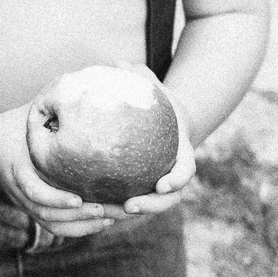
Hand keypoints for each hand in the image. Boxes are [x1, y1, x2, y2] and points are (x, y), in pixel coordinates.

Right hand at [0, 106, 123, 237]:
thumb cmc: (14, 124)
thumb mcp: (30, 112)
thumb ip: (53, 105)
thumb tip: (88, 86)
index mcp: (17, 166)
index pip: (34, 191)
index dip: (56, 199)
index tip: (79, 198)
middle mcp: (20, 190)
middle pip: (48, 215)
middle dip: (80, 217)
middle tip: (111, 209)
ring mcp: (26, 202)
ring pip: (53, 225)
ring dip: (84, 225)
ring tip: (113, 216)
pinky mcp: (35, 207)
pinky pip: (55, 225)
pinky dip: (79, 227)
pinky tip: (104, 220)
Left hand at [119, 65, 195, 217]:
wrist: (164, 124)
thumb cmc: (158, 105)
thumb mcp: (153, 90)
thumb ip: (141, 78)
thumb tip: (120, 62)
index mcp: (182, 154)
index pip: (185, 171)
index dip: (176, 181)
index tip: (162, 185)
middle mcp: (172, 174)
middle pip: (168, 199)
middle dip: (152, 206)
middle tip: (130, 206)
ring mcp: (158, 185)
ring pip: (149, 206)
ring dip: (130, 213)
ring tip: (107, 212)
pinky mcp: (141, 189)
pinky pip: (130, 201)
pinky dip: (116, 207)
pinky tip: (92, 206)